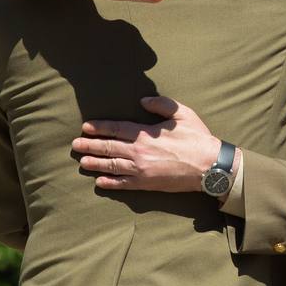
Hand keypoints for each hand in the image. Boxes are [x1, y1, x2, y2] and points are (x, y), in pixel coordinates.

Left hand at [73, 97, 220, 192]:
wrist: (209, 166)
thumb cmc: (198, 138)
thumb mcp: (182, 114)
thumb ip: (161, 104)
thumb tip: (142, 100)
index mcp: (145, 134)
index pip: (116, 129)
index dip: (99, 128)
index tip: (86, 127)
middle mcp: (139, 151)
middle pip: (109, 148)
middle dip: (90, 146)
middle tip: (75, 145)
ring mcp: (141, 169)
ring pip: (112, 166)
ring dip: (95, 164)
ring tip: (82, 162)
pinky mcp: (147, 183)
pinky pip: (124, 184)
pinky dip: (110, 183)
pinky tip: (100, 182)